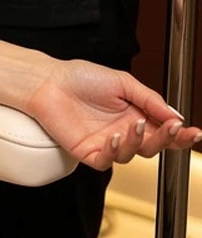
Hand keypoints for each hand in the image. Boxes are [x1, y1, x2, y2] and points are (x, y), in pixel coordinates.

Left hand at [26, 59, 201, 170]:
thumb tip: (176, 116)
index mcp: (134, 115)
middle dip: (168, 140)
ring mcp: (106, 144)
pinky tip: (115, 137)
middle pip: (153, 146)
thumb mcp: (122, 82)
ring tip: (135, 124)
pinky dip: (115, 151)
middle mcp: (123, 131)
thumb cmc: (81, 78)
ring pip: (133, 154)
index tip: (194, 132)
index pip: (162, 130)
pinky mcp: (89, 152)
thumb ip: (149, 99)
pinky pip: (108, 160)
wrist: (49, 81)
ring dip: (139, 141)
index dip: (179, 134)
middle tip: (174, 129)